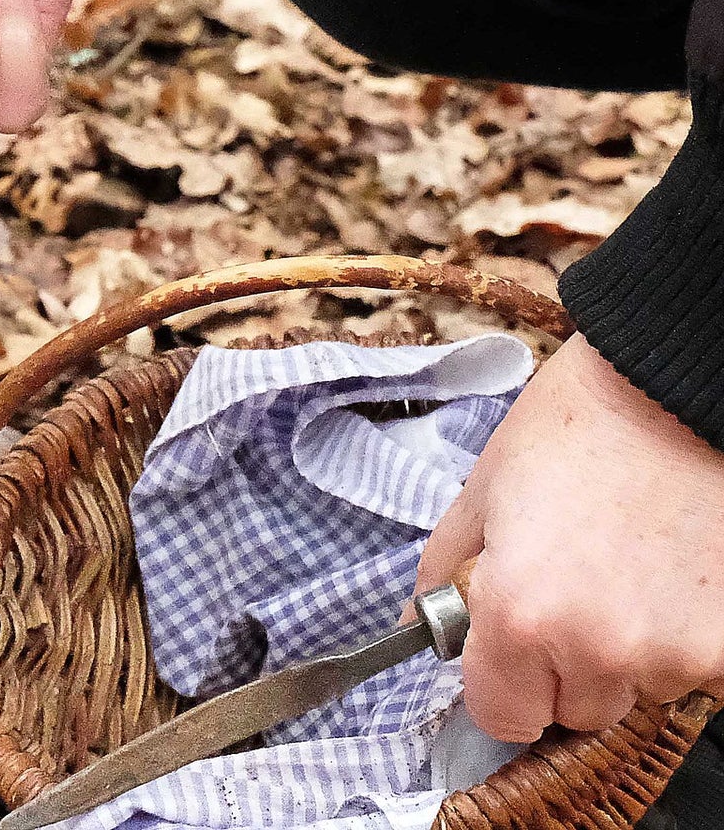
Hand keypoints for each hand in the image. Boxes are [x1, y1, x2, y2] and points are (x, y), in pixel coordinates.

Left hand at [416, 333, 723, 740]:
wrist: (671, 392)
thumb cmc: (575, 429)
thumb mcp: (484, 490)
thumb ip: (444, 570)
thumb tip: (417, 623)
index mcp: (521, 616)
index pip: (500, 714)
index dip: (497, 678)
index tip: (505, 644)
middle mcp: (601, 652)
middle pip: (572, 708)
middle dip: (563, 662)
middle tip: (572, 583)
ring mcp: (675, 656)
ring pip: (635, 688)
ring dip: (625, 648)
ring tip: (625, 564)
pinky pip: (689, 669)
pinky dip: (677, 634)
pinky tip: (668, 570)